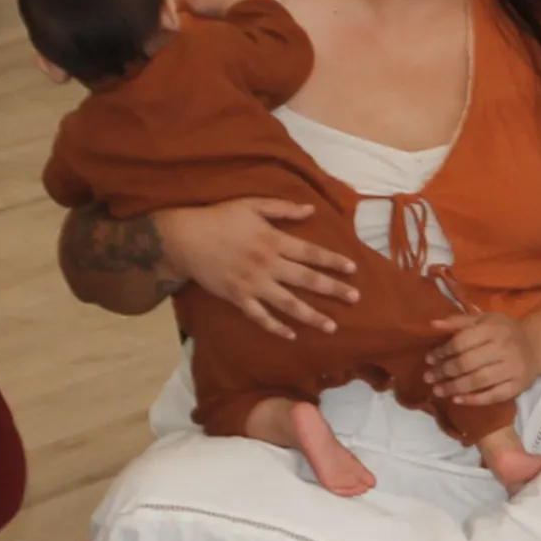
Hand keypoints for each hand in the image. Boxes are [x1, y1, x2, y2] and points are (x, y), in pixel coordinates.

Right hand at [152, 196, 358, 338]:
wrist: (185, 239)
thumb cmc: (220, 218)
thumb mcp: (252, 205)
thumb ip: (283, 209)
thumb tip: (311, 210)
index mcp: (274, 241)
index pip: (311, 253)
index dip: (333, 261)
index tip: (353, 269)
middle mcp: (268, 265)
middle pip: (307, 280)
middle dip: (333, 290)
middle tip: (356, 298)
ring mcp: (253, 284)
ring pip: (288, 304)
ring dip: (311, 316)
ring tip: (332, 326)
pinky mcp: (238, 298)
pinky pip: (260, 316)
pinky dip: (276, 327)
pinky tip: (292, 335)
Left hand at [425, 308, 534, 416]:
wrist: (537, 346)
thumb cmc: (504, 332)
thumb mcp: (484, 320)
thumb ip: (458, 321)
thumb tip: (432, 324)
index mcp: (494, 329)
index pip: (462, 342)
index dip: (442, 352)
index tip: (429, 359)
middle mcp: (505, 348)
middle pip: (467, 363)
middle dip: (444, 371)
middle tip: (429, 377)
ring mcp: (513, 368)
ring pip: (478, 381)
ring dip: (454, 387)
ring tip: (437, 390)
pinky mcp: (518, 385)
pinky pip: (493, 395)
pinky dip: (474, 400)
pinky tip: (457, 400)